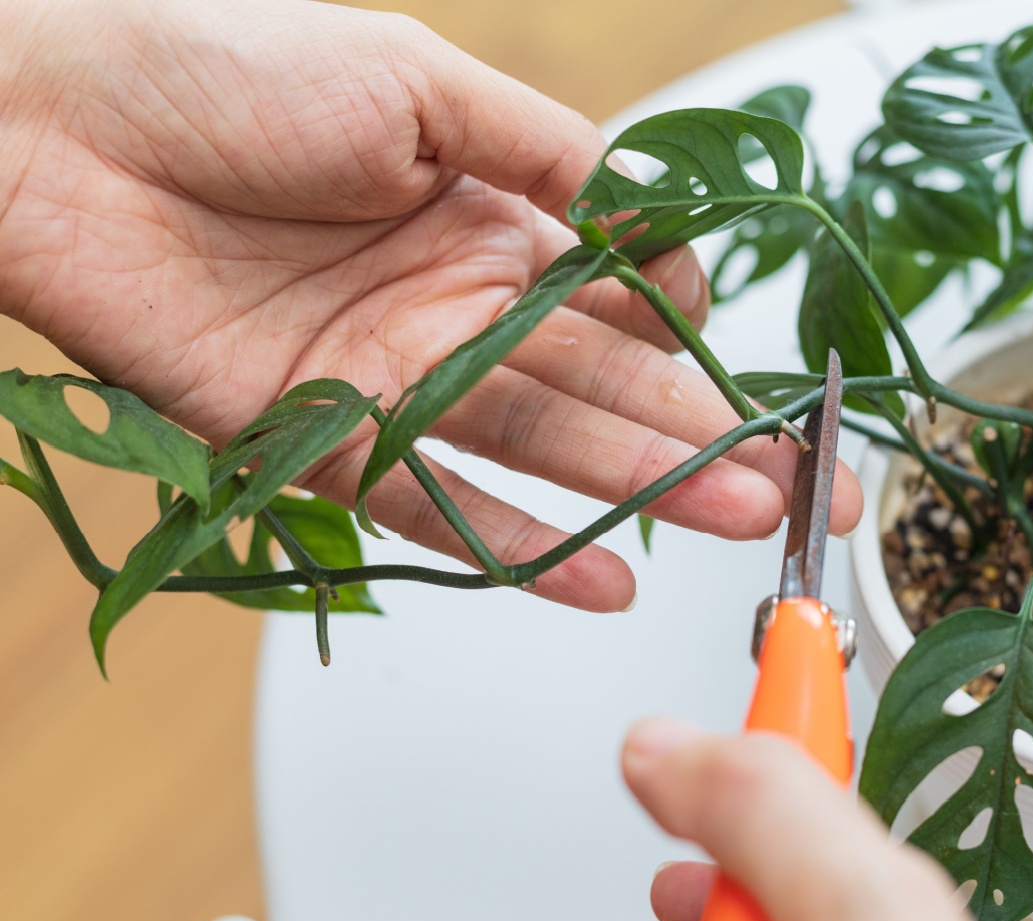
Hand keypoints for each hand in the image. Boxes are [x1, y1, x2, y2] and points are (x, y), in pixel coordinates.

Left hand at [0, 0, 859, 610]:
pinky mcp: (329, 445)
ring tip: (740, 523)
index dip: (702, 342)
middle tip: (796, 486)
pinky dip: (523, 546)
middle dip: (707, 436)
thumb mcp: (416, 82)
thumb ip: (548, 153)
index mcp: (489, 213)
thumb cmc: (216, 70)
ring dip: (646, 489)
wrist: (44, 136)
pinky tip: (603, 577)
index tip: (770, 383)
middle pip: (606, 384)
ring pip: (549, 448)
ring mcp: (400, 380)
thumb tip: (660, 214)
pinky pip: (442, 508)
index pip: (625, 295)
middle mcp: (456, 305)